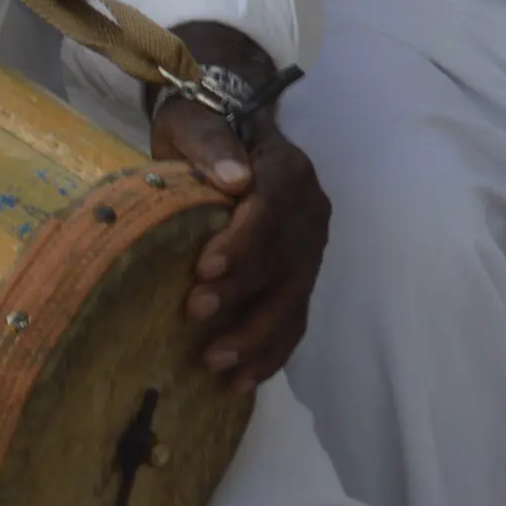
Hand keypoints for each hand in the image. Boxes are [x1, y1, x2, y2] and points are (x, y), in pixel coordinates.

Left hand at [149, 83, 332, 393]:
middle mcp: (310, 208)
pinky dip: (272, 353)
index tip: (205, 270)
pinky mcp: (301, 274)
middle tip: (195, 316)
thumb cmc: (204, 127)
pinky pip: (296, 318)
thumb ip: (213, 144)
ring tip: (215, 364)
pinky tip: (242, 383)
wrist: (230, 130)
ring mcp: (310, 246)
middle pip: (285, 258)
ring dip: (258, 335)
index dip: (244, 242)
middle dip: (242, 292)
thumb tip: (235, 179)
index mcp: (287, 168)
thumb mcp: (197, 122)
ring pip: (295, 296)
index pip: (273, 207)